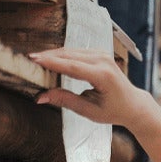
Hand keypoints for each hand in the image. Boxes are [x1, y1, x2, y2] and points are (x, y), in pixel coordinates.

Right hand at [27, 48, 160, 130]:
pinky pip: (76, 52)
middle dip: (47, 57)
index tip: (33, 60)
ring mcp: (102, 55)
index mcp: (103, 76)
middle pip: (69, 55)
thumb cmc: (113, 111)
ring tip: (34, 60)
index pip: (72, 66)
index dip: (52, 62)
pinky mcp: (99, 54)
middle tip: (27, 60)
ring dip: (52, 54)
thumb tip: (41, 97)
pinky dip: (61, 55)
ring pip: (71, 51)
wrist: (133, 104)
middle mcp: (103, 61)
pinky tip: (48, 59)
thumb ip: (65, 101)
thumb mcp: (89, 111)